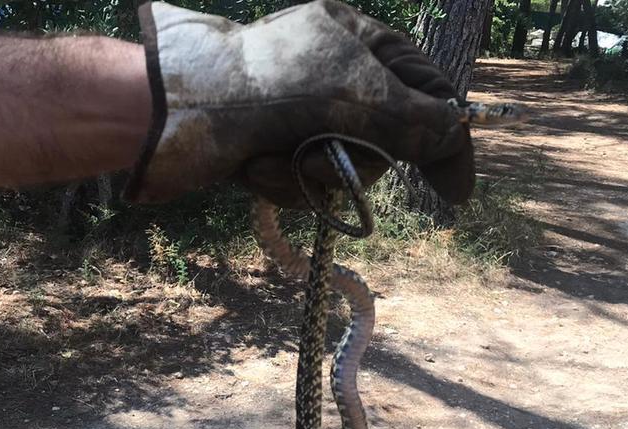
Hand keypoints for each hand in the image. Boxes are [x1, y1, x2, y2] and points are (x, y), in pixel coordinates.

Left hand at [125, 0, 473, 207]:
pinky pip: (301, 182)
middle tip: (322, 158)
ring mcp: (296, 110)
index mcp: (356, 39)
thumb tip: (456, 137)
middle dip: (353, 160)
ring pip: (340, 167)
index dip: (444, 139)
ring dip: (310, 177)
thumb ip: (419, 122)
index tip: (455, 191)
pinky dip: (282, 183)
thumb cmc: (269, 92)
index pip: (423, 88)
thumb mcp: (359, 100)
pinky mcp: (267, 144)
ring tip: (273, 161)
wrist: (170, 113)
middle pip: (382, 139)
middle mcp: (329, 71)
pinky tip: (252, 170)